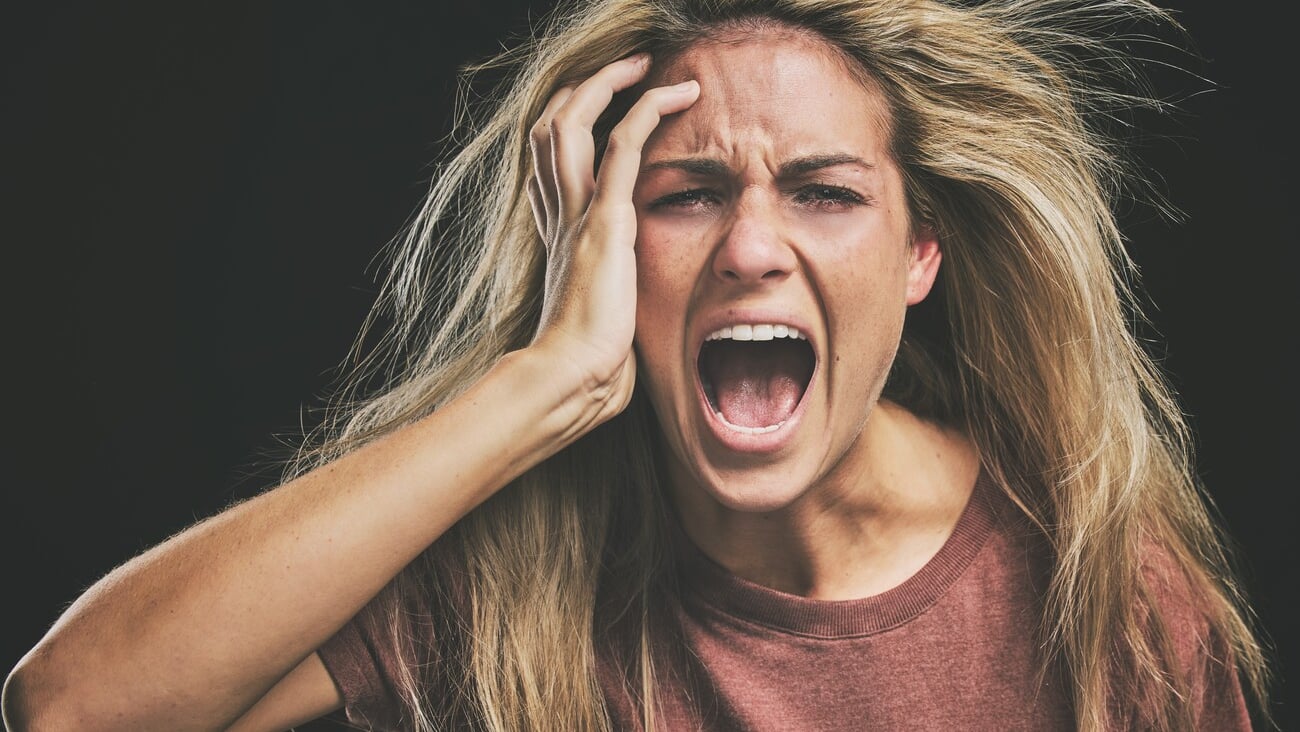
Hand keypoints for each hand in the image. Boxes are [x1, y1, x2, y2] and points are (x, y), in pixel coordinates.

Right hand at [526, 53, 698, 422]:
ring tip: (643, 63)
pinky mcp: (605, 219)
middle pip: (549, 128)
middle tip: (624, 70)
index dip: (571, 130)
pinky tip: (678, 92)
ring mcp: (577, 213)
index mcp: (559, 237)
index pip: (550, 166)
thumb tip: (630, 333)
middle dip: (582, 91)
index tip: (602, 113)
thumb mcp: (602, 326)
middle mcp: (560, 215)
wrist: (570, 379)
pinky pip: (623, 143)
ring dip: (608, 83)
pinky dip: (648, 108)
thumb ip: (611, 310)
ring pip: (571, 120)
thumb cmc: (588, 368)